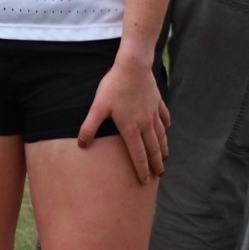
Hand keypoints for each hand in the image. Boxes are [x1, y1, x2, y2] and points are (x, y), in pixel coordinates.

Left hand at [78, 58, 169, 183]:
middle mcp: (145, 124)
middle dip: (156, 164)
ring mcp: (153, 113)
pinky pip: (163, 117)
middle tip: (160, 175)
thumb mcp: (97, 108)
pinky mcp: (157, 102)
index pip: (137, 155)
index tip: (145, 181)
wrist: (132, 68)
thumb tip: (81, 145)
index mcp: (130, 128)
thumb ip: (89, 127)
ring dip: (163, 148)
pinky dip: (166, 125)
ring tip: (165, 158)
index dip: (141, 169)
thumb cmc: (113, 88)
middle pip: (153, 148)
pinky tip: (167, 128)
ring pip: (161, 135)